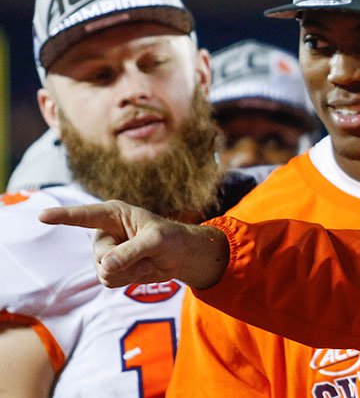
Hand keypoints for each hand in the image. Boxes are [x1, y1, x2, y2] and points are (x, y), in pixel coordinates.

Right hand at [39, 200, 228, 288]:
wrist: (181, 256)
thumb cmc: (171, 239)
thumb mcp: (156, 241)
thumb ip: (130, 251)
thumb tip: (104, 266)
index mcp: (113, 214)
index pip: (83, 216)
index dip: (62, 216)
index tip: (42, 216)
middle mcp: (105, 232)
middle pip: (100, 256)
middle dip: (124, 261)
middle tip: (147, 254)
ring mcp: (106, 251)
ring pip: (103, 272)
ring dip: (129, 272)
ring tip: (146, 260)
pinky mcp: (110, 268)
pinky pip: (109, 282)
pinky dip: (129, 280)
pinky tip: (141, 270)